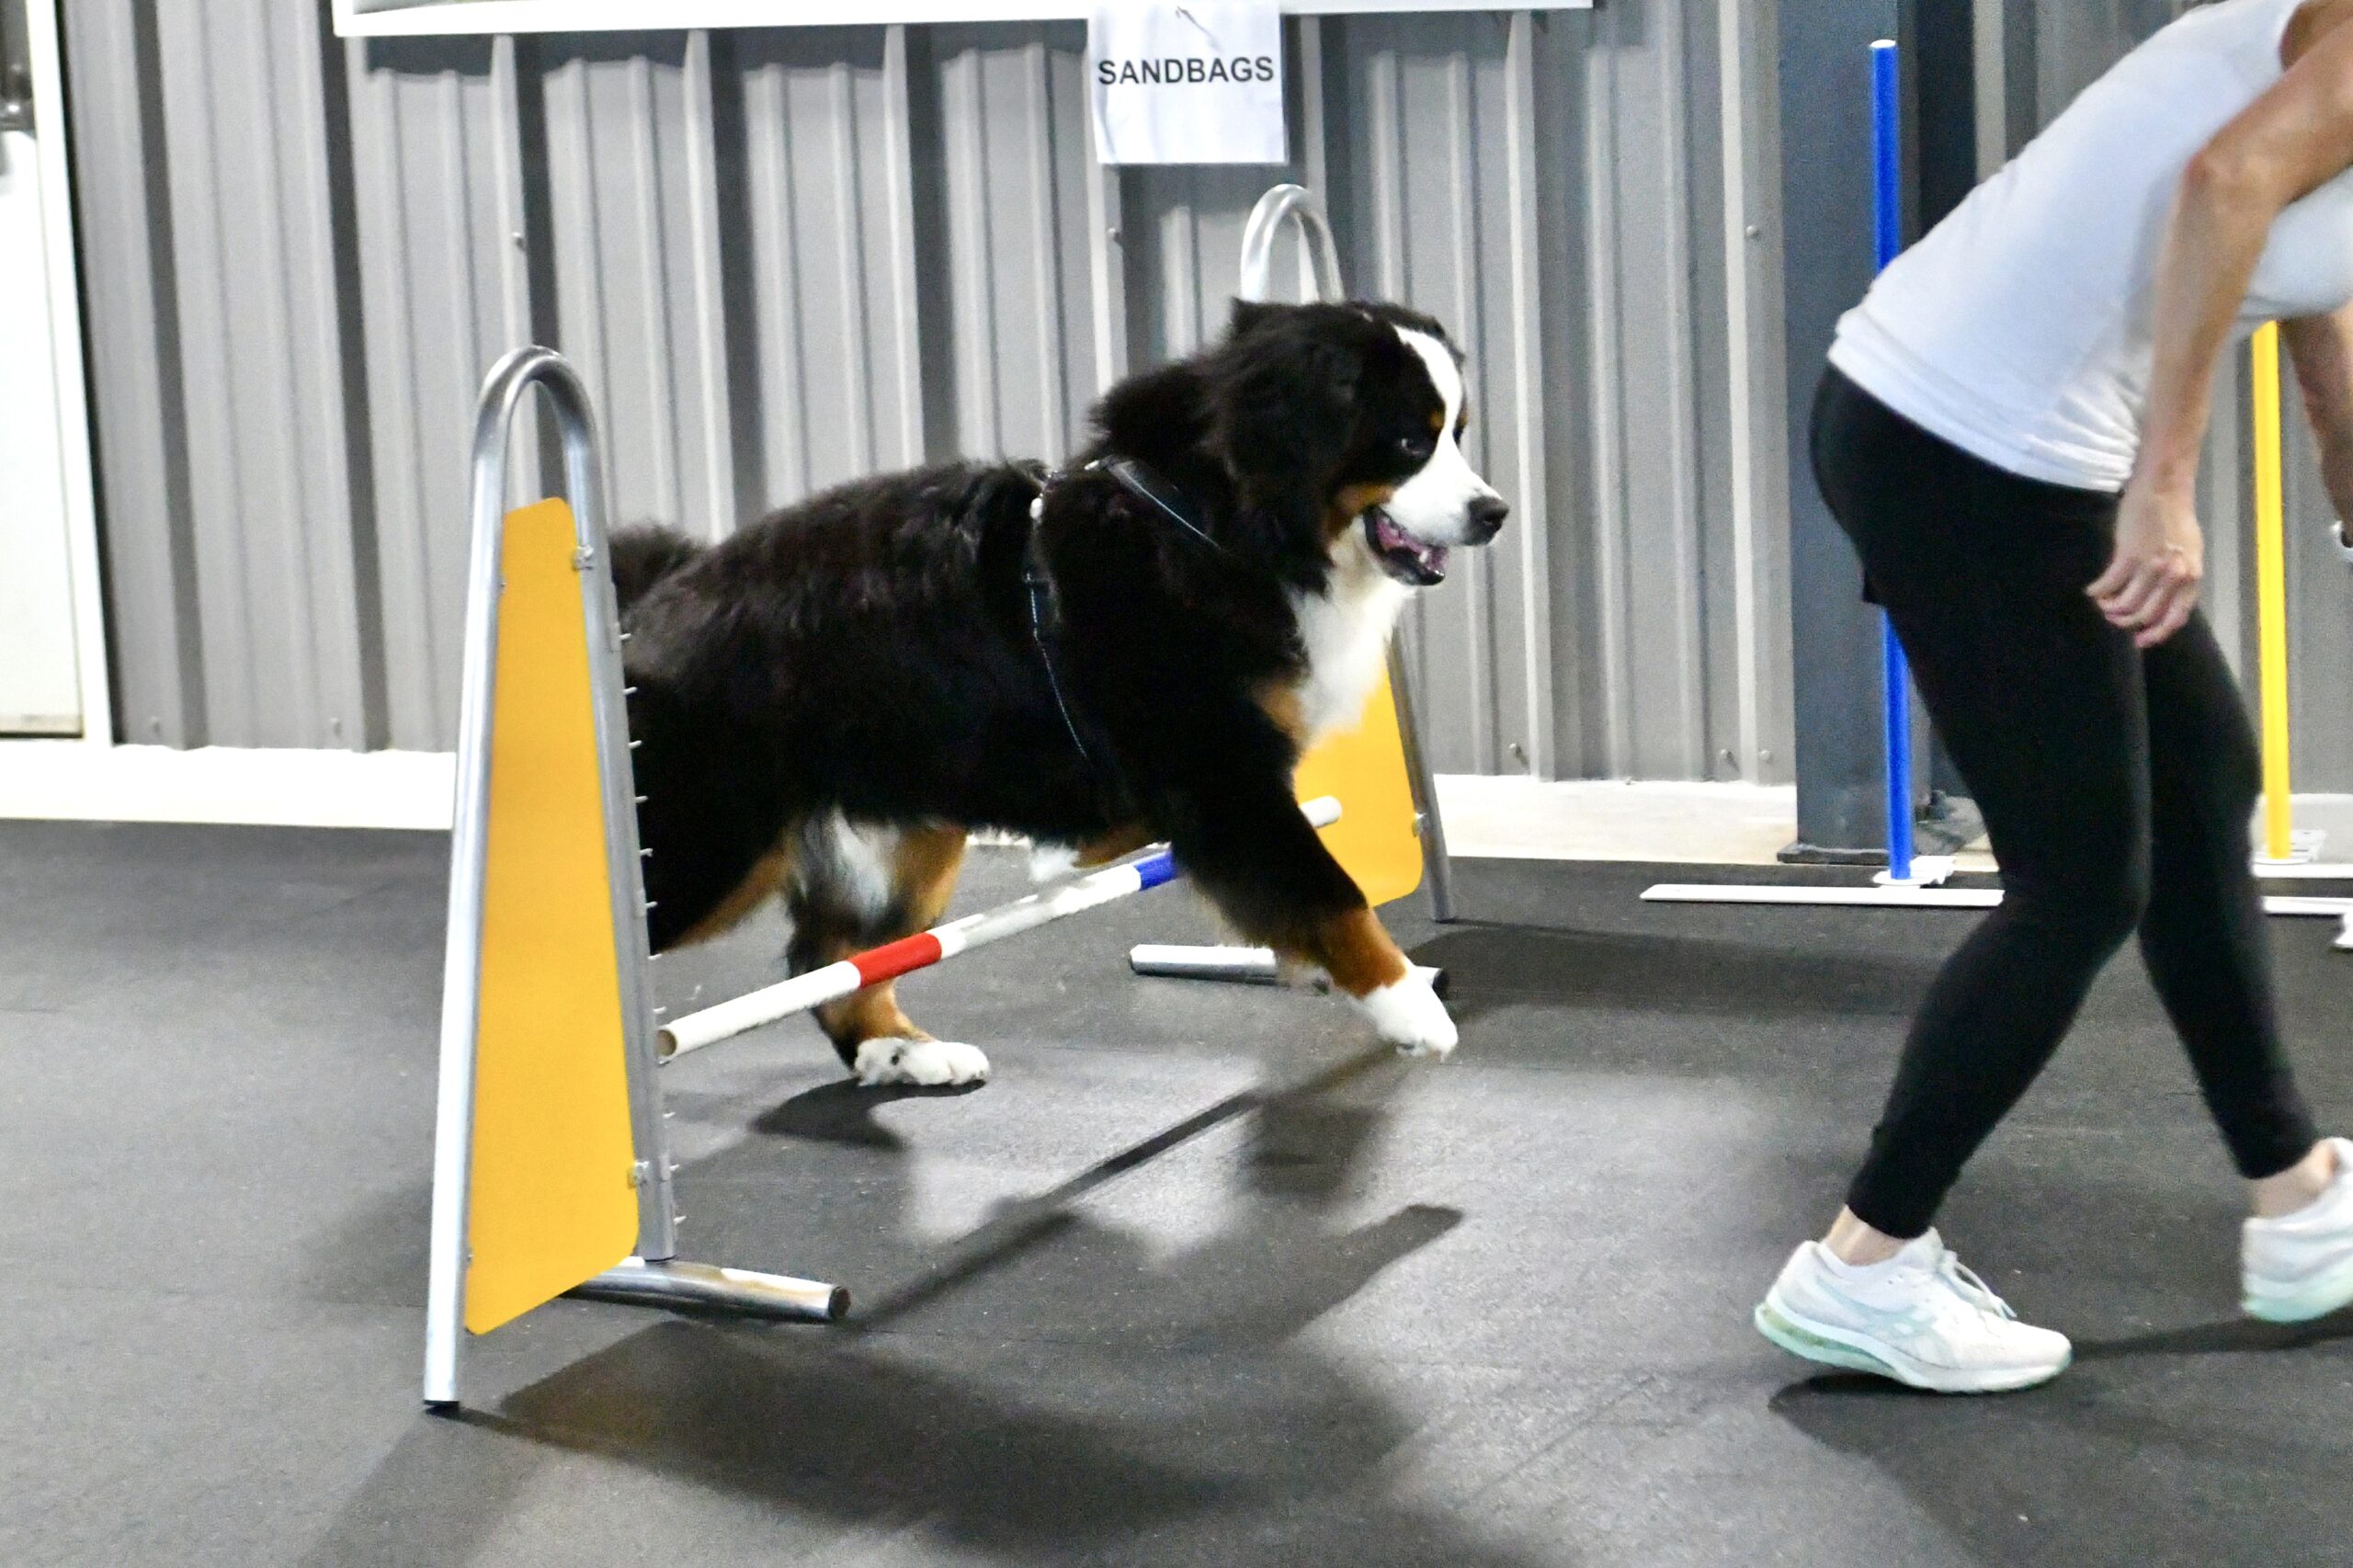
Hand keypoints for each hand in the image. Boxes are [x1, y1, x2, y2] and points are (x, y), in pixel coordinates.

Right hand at [2088, 482, 2204, 647]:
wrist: (2164, 490)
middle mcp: (2175, 576)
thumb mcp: (2188, 551)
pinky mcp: (2130, 555)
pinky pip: (2110, 584)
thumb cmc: (2175, 518)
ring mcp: (2152, 566)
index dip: (2156, 634)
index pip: (2175, 617)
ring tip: (2101, 604)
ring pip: (2126, 604)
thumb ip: (2180, 576)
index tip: (2139, 640)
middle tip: (2112, 618)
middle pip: (2146, 614)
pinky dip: (2098, 591)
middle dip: (2126, 621)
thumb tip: (2163, 598)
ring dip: (2109, 608)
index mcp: (2192, 577)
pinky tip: (2092, 591)